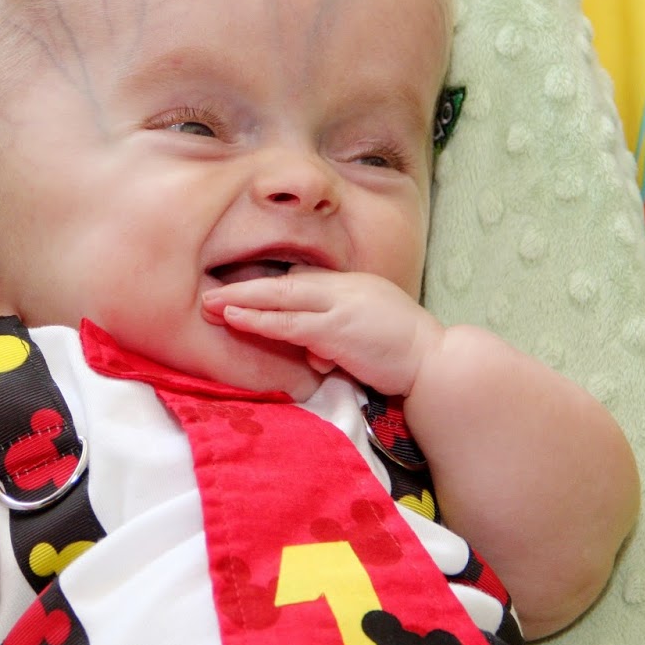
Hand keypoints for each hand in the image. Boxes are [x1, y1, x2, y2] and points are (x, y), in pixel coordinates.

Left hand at [201, 268, 444, 395]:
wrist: (435, 363)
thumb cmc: (405, 356)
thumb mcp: (367, 335)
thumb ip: (337, 339)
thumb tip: (314, 354)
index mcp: (352, 286)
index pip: (302, 281)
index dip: (268, 286)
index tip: (239, 289)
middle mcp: (343, 288)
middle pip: (284, 283)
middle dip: (244, 287)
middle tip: (208, 291)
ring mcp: (339, 305)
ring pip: (280, 298)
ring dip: (242, 300)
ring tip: (210, 302)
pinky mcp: (336, 329)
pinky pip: (289, 323)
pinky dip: (260, 320)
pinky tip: (236, 318)